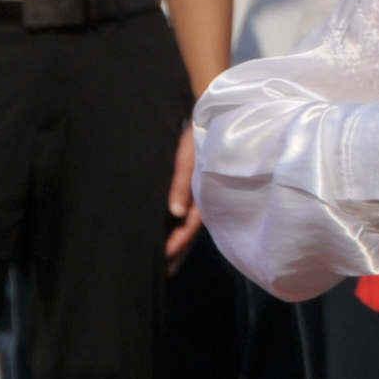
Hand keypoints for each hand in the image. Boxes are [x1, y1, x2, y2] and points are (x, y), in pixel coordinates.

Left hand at [164, 125, 201, 266]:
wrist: (215, 106)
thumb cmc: (202, 128)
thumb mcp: (190, 153)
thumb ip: (182, 182)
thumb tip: (175, 214)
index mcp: (207, 188)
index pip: (193, 224)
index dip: (179, 241)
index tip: (165, 257)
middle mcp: (206, 192)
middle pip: (192, 229)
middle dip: (179, 249)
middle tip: (163, 272)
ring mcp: (203, 188)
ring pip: (192, 221)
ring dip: (179, 240)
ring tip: (164, 260)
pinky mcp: (198, 181)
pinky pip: (191, 208)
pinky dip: (181, 223)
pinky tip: (171, 230)